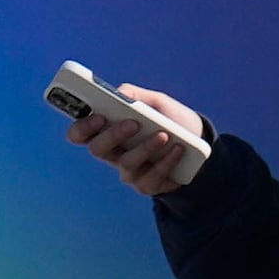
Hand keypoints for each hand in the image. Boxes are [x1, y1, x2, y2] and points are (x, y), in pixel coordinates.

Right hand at [68, 83, 207, 199]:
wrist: (197, 139)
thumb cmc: (169, 118)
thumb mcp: (155, 101)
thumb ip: (136, 95)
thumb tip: (120, 94)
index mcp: (106, 130)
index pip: (80, 133)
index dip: (82, 127)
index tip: (99, 116)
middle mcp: (112, 153)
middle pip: (98, 149)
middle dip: (114, 135)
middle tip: (134, 123)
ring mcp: (128, 171)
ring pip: (127, 164)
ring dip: (146, 148)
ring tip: (165, 135)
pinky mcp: (147, 185)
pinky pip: (150, 178)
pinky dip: (166, 162)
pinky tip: (178, 150)